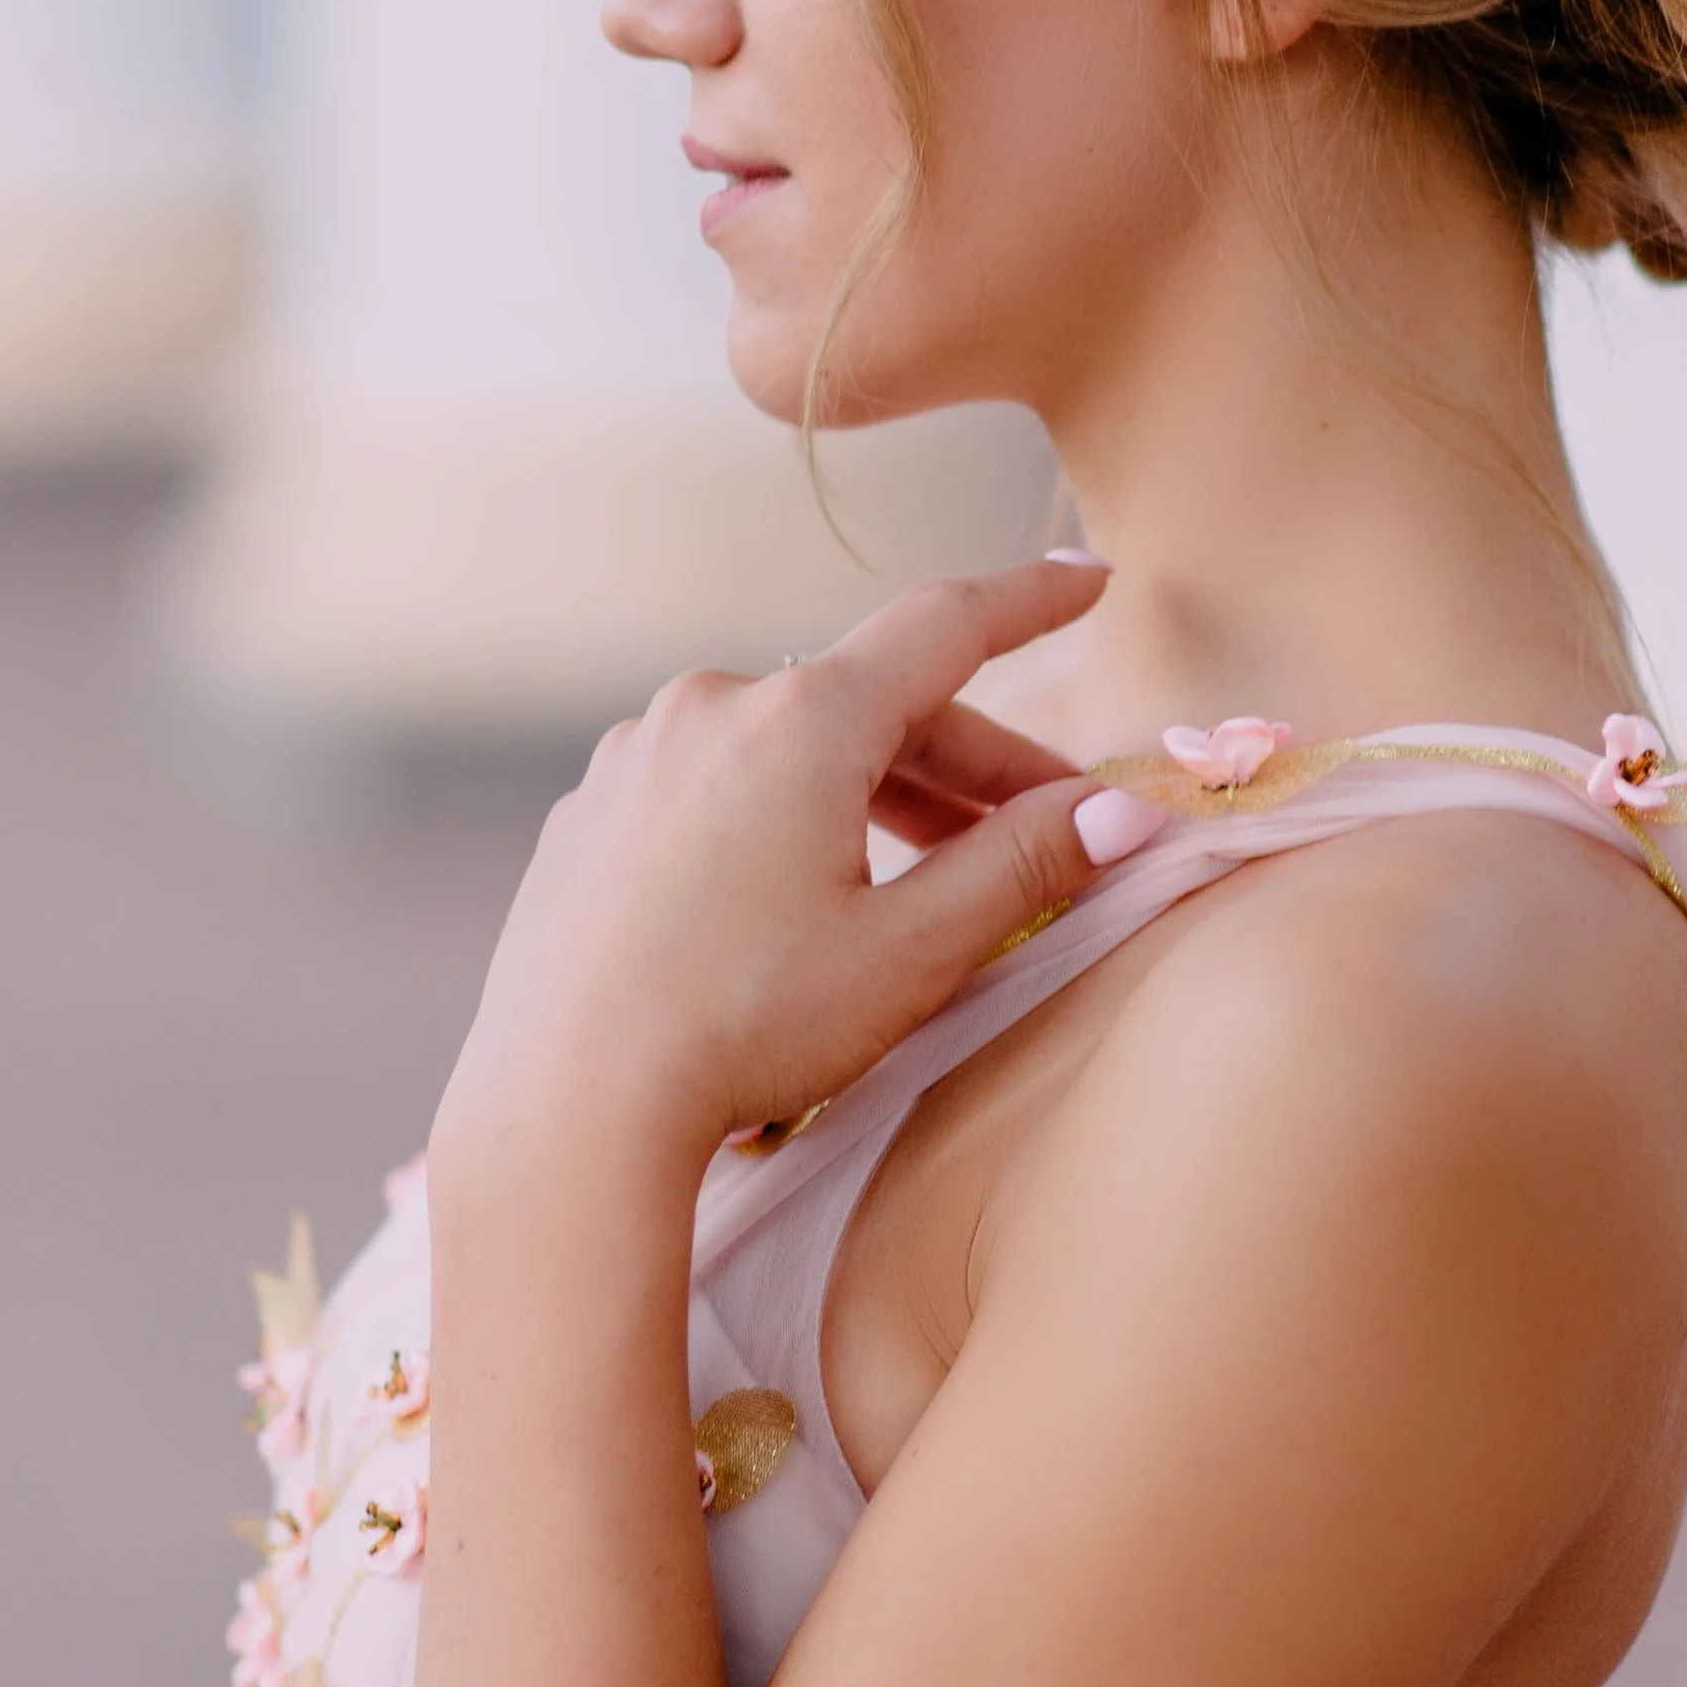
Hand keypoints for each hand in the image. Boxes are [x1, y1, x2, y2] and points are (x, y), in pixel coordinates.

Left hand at [429, 556, 1142, 1197]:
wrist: (566, 1105)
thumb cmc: (745, 1028)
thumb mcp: (912, 952)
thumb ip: (1023, 866)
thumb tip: (1121, 814)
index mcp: (803, 719)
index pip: (948, 624)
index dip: (1032, 599)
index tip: (1091, 580)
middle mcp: (711, 708)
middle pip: (877, 707)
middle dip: (973, 766)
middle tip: (1049, 832)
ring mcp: (637, 759)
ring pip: (794, 751)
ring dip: (878, 795)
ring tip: (936, 877)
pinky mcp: (591, 817)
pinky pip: (716, 790)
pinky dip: (784, 820)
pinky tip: (805, 900)